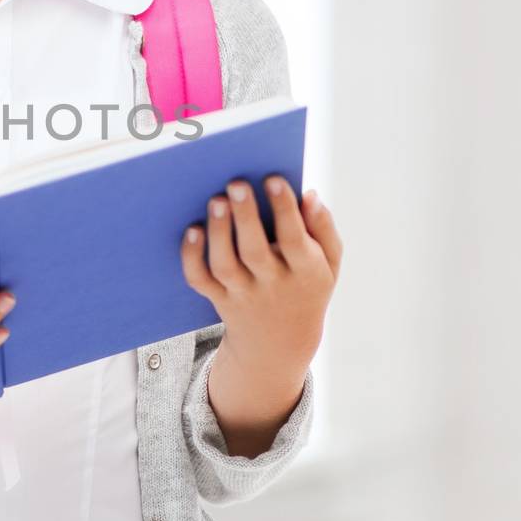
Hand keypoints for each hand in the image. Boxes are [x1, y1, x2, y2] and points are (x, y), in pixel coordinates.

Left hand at [181, 177, 341, 383]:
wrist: (280, 342)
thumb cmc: (306, 285)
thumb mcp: (329, 263)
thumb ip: (323, 228)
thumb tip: (309, 194)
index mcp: (306, 273)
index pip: (296, 241)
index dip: (285, 211)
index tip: (273, 178)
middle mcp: (273, 285)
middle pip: (255, 252)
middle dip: (245, 217)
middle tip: (236, 183)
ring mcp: (243, 294)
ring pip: (225, 266)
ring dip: (218, 233)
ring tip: (216, 200)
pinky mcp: (219, 299)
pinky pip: (201, 281)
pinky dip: (191, 257)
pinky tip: (192, 230)